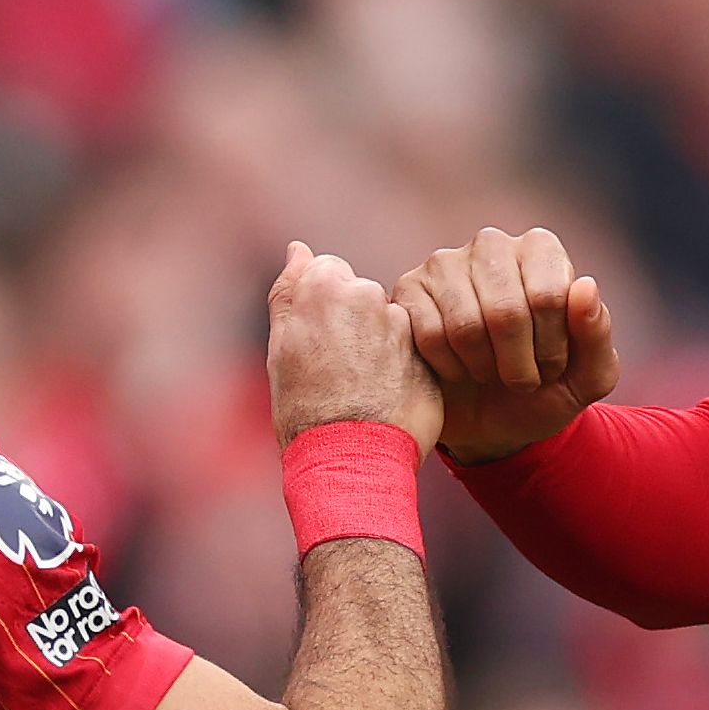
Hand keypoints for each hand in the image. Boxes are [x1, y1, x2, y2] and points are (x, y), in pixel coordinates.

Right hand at [268, 243, 441, 451]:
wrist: (347, 460)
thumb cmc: (302, 408)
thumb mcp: (280, 347)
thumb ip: (290, 290)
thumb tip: (299, 249)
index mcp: (324, 287)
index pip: (328, 271)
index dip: (321, 307)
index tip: (318, 339)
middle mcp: (367, 295)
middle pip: (360, 294)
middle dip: (352, 322)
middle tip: (340, 369)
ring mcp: (401, 323)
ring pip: (388, 322)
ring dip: (379, 344)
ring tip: (364, 389)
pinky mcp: (428, 351)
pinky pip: (413, 349)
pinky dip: (402, 367)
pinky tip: (387, 397)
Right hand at [392, 227, 623, 461]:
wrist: (493, 422)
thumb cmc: (545, 390)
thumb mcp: (588, 376)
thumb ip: (597, 333)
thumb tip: (585, 286)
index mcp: (542, 250)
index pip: (549, 296)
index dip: (552, 349)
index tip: (552, 369)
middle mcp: (493, 245)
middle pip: (507, 311)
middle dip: (518, 365)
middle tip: (522, 382)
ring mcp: (445, 264)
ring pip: (466, 325)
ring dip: (484, 369)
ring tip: (492, 374)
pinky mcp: (408, 291)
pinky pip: (430, 336)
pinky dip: (451, 368)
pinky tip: (460, 371)